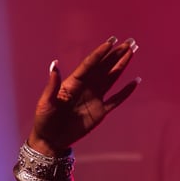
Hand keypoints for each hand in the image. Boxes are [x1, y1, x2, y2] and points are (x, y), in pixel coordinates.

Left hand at [30, 37, 138, 153]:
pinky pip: (116, 99)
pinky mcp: (100, 111)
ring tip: (132, 52)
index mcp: (72, 83)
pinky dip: (126, 92)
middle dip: (116, 54)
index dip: (100, 53)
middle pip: (103, 68)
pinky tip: (135, 82)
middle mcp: (85, 88)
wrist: (50, 139)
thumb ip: (53, 84)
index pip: (89, 65)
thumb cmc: (44, 120)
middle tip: (129, 41)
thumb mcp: (46, 102)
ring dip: (121, 66)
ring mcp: (94, 98)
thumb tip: (54, 64)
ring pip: (111, 79)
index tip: (111, 42)